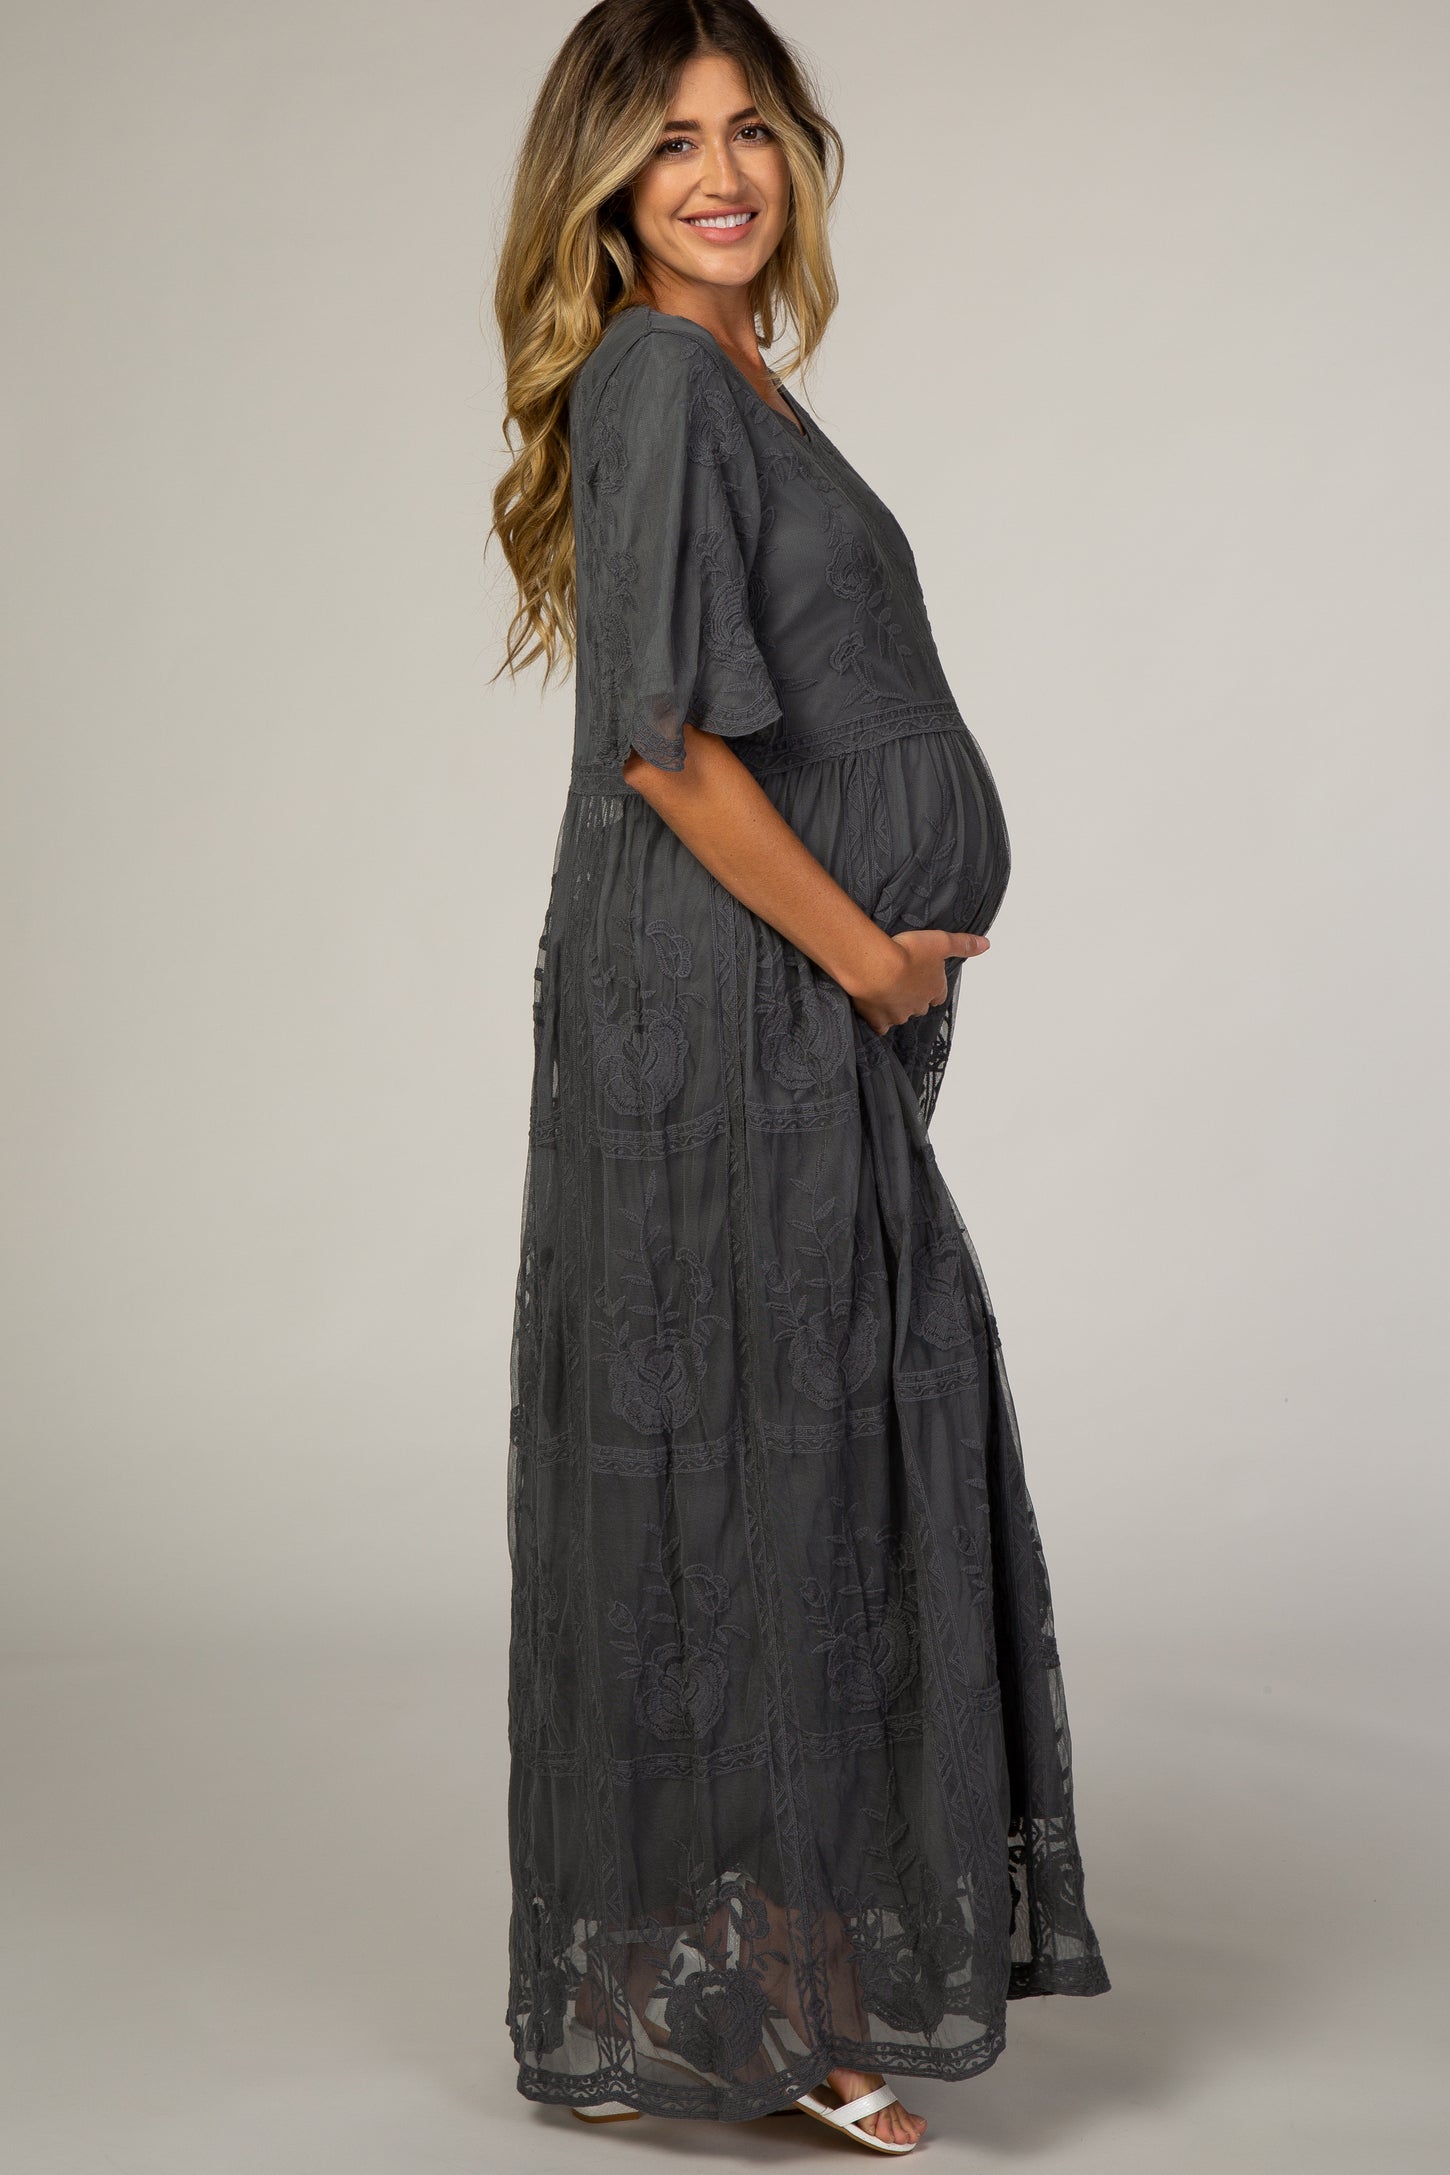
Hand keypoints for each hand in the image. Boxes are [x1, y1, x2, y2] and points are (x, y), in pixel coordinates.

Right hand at [849, 928, 989, 1033]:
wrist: (875, 966)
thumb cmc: (906, 953)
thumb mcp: (940, 942)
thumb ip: (963, 944)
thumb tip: (985, 945)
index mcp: (934, 989)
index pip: (939, 995)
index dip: (933, 988)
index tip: (926, 980)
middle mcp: (919, 1005)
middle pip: (920, 1006)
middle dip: (913, 997)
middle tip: (901, 980)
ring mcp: (899, 1015)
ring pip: (901, 1015)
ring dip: (895, 1005)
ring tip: (883, 988)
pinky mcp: (878, 1020)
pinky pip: (881, 1026)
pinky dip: (878, 1020)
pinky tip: (872, 1008)